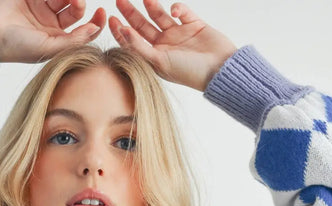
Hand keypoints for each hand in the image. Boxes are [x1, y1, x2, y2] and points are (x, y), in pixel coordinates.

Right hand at [0, 0, 106, 62]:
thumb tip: (94, 30)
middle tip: (76, 2)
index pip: (83, 29)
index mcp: (58, 41)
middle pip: (76, 9)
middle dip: (79, 3)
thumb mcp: (49, 48)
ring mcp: (42, 8)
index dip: (96, 21)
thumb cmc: (17, 47)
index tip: (102, 12)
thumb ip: (73, 41)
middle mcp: (52, 24)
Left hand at [109, 1, 237, 89]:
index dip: (121, 31)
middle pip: (143, 25)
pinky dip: (177, 8)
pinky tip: (174, 11)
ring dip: (151, 5)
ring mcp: (179, 34)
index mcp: (155, 58)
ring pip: (160, 15)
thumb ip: (140, 47)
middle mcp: (165, 45)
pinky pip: (182, 11)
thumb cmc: (189, 73)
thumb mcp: (160, 62)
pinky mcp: (194, 24)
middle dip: (131, 13)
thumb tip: (123, 31)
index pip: (134, 42)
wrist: (219, 70)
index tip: (111, 19)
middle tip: (120, 0)